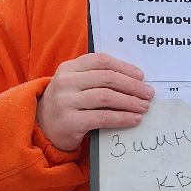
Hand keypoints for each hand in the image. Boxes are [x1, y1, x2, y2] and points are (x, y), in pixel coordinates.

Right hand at [36, 53, 153, 151]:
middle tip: (148, 93)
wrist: (42, 128)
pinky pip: (103, 117)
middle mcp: (66, 82)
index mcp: (69, 68)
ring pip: (106, 97)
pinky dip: (122, 118)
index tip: (141, 76)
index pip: (101, 61)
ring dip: (129, 102)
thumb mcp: (75, 85)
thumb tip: (134, 80)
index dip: (124, 67)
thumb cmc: (67, 104)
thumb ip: (96, 78)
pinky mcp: (70, 122)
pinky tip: (134, 119)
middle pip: (107, 78)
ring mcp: (66, 102)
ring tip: (143, 107)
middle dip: (132, 85)